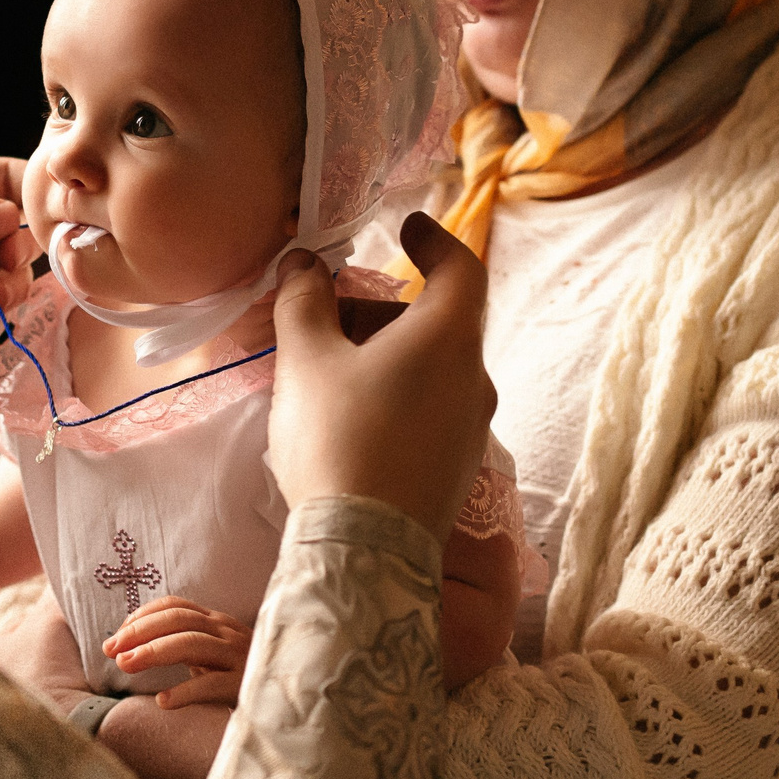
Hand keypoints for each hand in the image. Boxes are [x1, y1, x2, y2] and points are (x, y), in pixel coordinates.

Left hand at [105, 595, 251, 707]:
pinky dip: (185, 692)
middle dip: (140, 632)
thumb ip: (183, 645)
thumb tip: (131, 648)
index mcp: (217, 622)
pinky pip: (212, 685)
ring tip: (126, 666)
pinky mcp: (246, 684)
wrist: (288, 701)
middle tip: (110, 650)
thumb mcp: (213, 655)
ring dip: (154, 652)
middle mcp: (227, 632)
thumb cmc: (242, 678)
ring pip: (192, 643)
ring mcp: (239, 656)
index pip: (175, 605)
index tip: (116, 636)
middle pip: (178, 620)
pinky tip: (163, 702)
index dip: (142, 616)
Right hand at [267, 212, 496, 539]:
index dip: (435, 240)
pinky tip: (348, 420)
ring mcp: (473, 429)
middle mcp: (475, 379)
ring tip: (325, 375)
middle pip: (436, 323)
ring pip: (431, 369)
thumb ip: (304, 302)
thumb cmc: (337, 439)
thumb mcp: (306, 361)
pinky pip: (430, 409)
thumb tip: (304, 263)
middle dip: (381, 311)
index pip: (462, 268)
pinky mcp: (457, 469)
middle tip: (326, 319)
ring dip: (385, 356)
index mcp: (449, 339)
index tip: (407, 228)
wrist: (365, 550)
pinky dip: (396, 394)